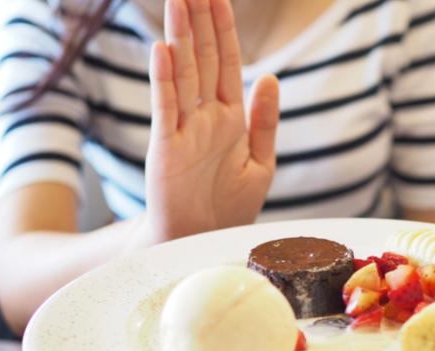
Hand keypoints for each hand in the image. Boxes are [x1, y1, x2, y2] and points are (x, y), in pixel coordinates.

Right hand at [143, 0, 278, 242]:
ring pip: (183, 74)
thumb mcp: (260, 162)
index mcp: (230, 118)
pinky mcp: (166, 148)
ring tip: (177, 1)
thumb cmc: (230, 207)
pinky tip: (163, 50)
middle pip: (203, 59)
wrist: (202, 242)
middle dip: (200, 21)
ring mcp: (184, 129)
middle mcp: (205, 117)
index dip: (224, 30)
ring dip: (181, 38)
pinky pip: (166, 108)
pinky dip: (165, 80)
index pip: (227, 64)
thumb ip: (265, 121)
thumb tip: (270, 78)